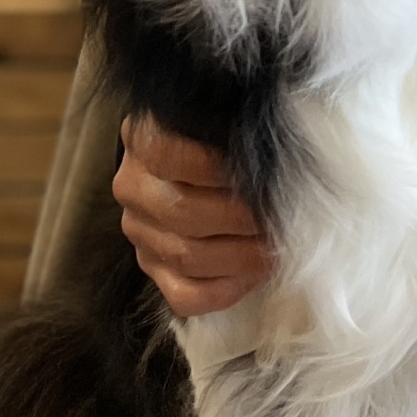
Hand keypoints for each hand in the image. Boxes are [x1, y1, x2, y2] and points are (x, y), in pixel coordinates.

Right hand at [113, 115, 272, 317]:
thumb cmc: (223, 137)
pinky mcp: (152, 268)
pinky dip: (226, 290)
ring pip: (186, 256)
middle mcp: (133, 187)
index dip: (220, 168)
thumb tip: (271, 156)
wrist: (199, 158)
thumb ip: (234, 130)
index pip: (170, 156)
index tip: (263, 172)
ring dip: (242, 256)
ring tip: (278, 244)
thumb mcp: (222, 120)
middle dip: (243, 218)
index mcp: (144, 138)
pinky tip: (254, 275)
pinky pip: (184, 295)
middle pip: (183, 212)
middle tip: (283, 216)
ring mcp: (139, 231)